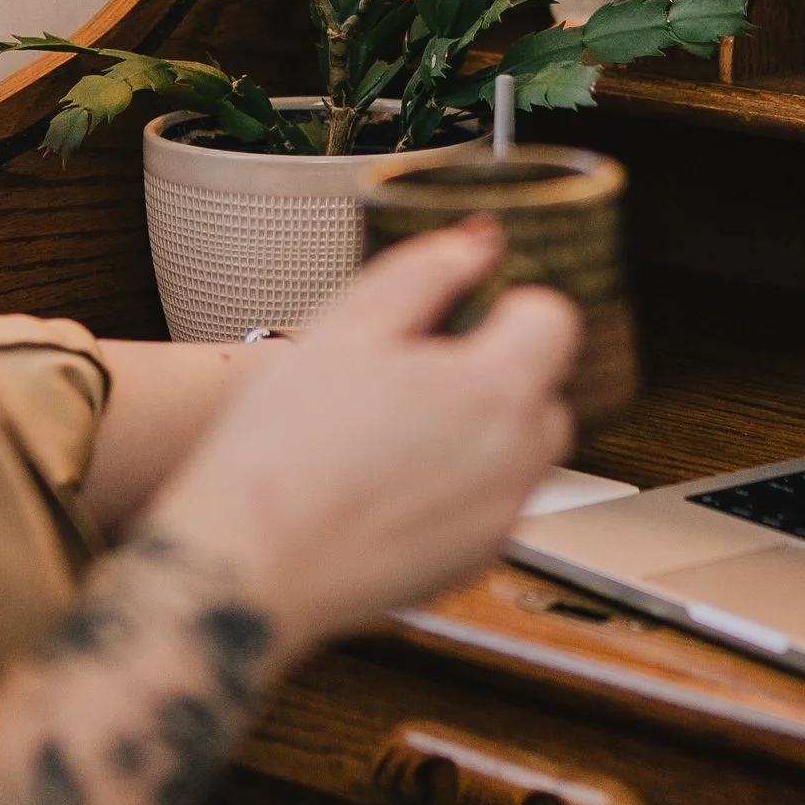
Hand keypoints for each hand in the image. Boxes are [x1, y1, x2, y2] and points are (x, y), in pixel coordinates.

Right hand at [150, 224, 579, 665]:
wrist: (251, 562)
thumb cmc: (287, 443)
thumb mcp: (348, 325)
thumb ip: (429, 269)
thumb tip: (481, 242)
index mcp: (494, 390)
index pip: (554, 320)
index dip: (507, 307)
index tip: (461, 319)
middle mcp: (517, 459)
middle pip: (541, 391)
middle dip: (495, 374)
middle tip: (411, 379)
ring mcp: (501, 518)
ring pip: (520, 450)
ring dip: (480, 430)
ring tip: (393, 435)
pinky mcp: (476, 561)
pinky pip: (490, 502)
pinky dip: (458, 486)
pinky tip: (387, 486)